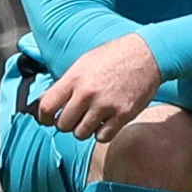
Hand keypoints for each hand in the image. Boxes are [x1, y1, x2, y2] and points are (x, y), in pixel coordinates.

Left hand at [29, 33, 165, 140]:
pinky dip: (101, 133)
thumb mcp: (83, 64)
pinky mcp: (124, 115)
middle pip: (63, 125)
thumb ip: (65, 84)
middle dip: (65, 124)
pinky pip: (102, 137)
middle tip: (73, 117)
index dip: (44, 117)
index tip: (48, 119)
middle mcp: (87, 94)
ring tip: (89, 119)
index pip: (46, 107)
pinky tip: (104, 123)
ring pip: (81, 134)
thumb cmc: (113, 57)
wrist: (147, 55)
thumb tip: (44, 102)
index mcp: (74, 78)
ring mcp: (106, 105)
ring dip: (83, 130)